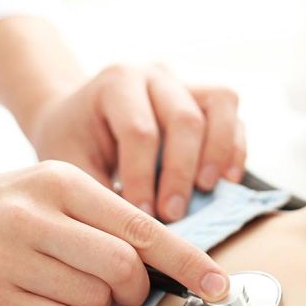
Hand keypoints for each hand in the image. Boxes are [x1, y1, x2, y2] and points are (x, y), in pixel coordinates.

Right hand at [0, 161, 230, 305]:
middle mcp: (37, 215)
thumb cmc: (0, 209)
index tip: (218, 283)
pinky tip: (53, 304)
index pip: (143, 227)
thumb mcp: (53, 190)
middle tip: (126, 289)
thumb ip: (106, 219)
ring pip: (97, 301)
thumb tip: (169, 263)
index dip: (188, 260)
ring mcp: (11, 259)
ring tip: (69, 286)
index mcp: (62, 181)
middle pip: (125, 268)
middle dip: (137, 289)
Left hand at [22, 63, 246, 222]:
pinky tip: (226, 180)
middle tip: (173, 213)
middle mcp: (155, 74)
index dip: (143, 177)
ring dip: (218, 152)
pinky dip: (235, 148)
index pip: (140, 130)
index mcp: (116, 82)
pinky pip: (233, 114)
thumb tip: (135, 231)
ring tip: (205, 189)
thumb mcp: (70, 162)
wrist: (77, 114)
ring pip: (220, 103)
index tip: (141, 216)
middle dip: (181, 172)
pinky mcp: (206, 98)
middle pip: (184, 117)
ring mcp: (185, 81)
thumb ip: (99, 191)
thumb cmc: (73, 140)